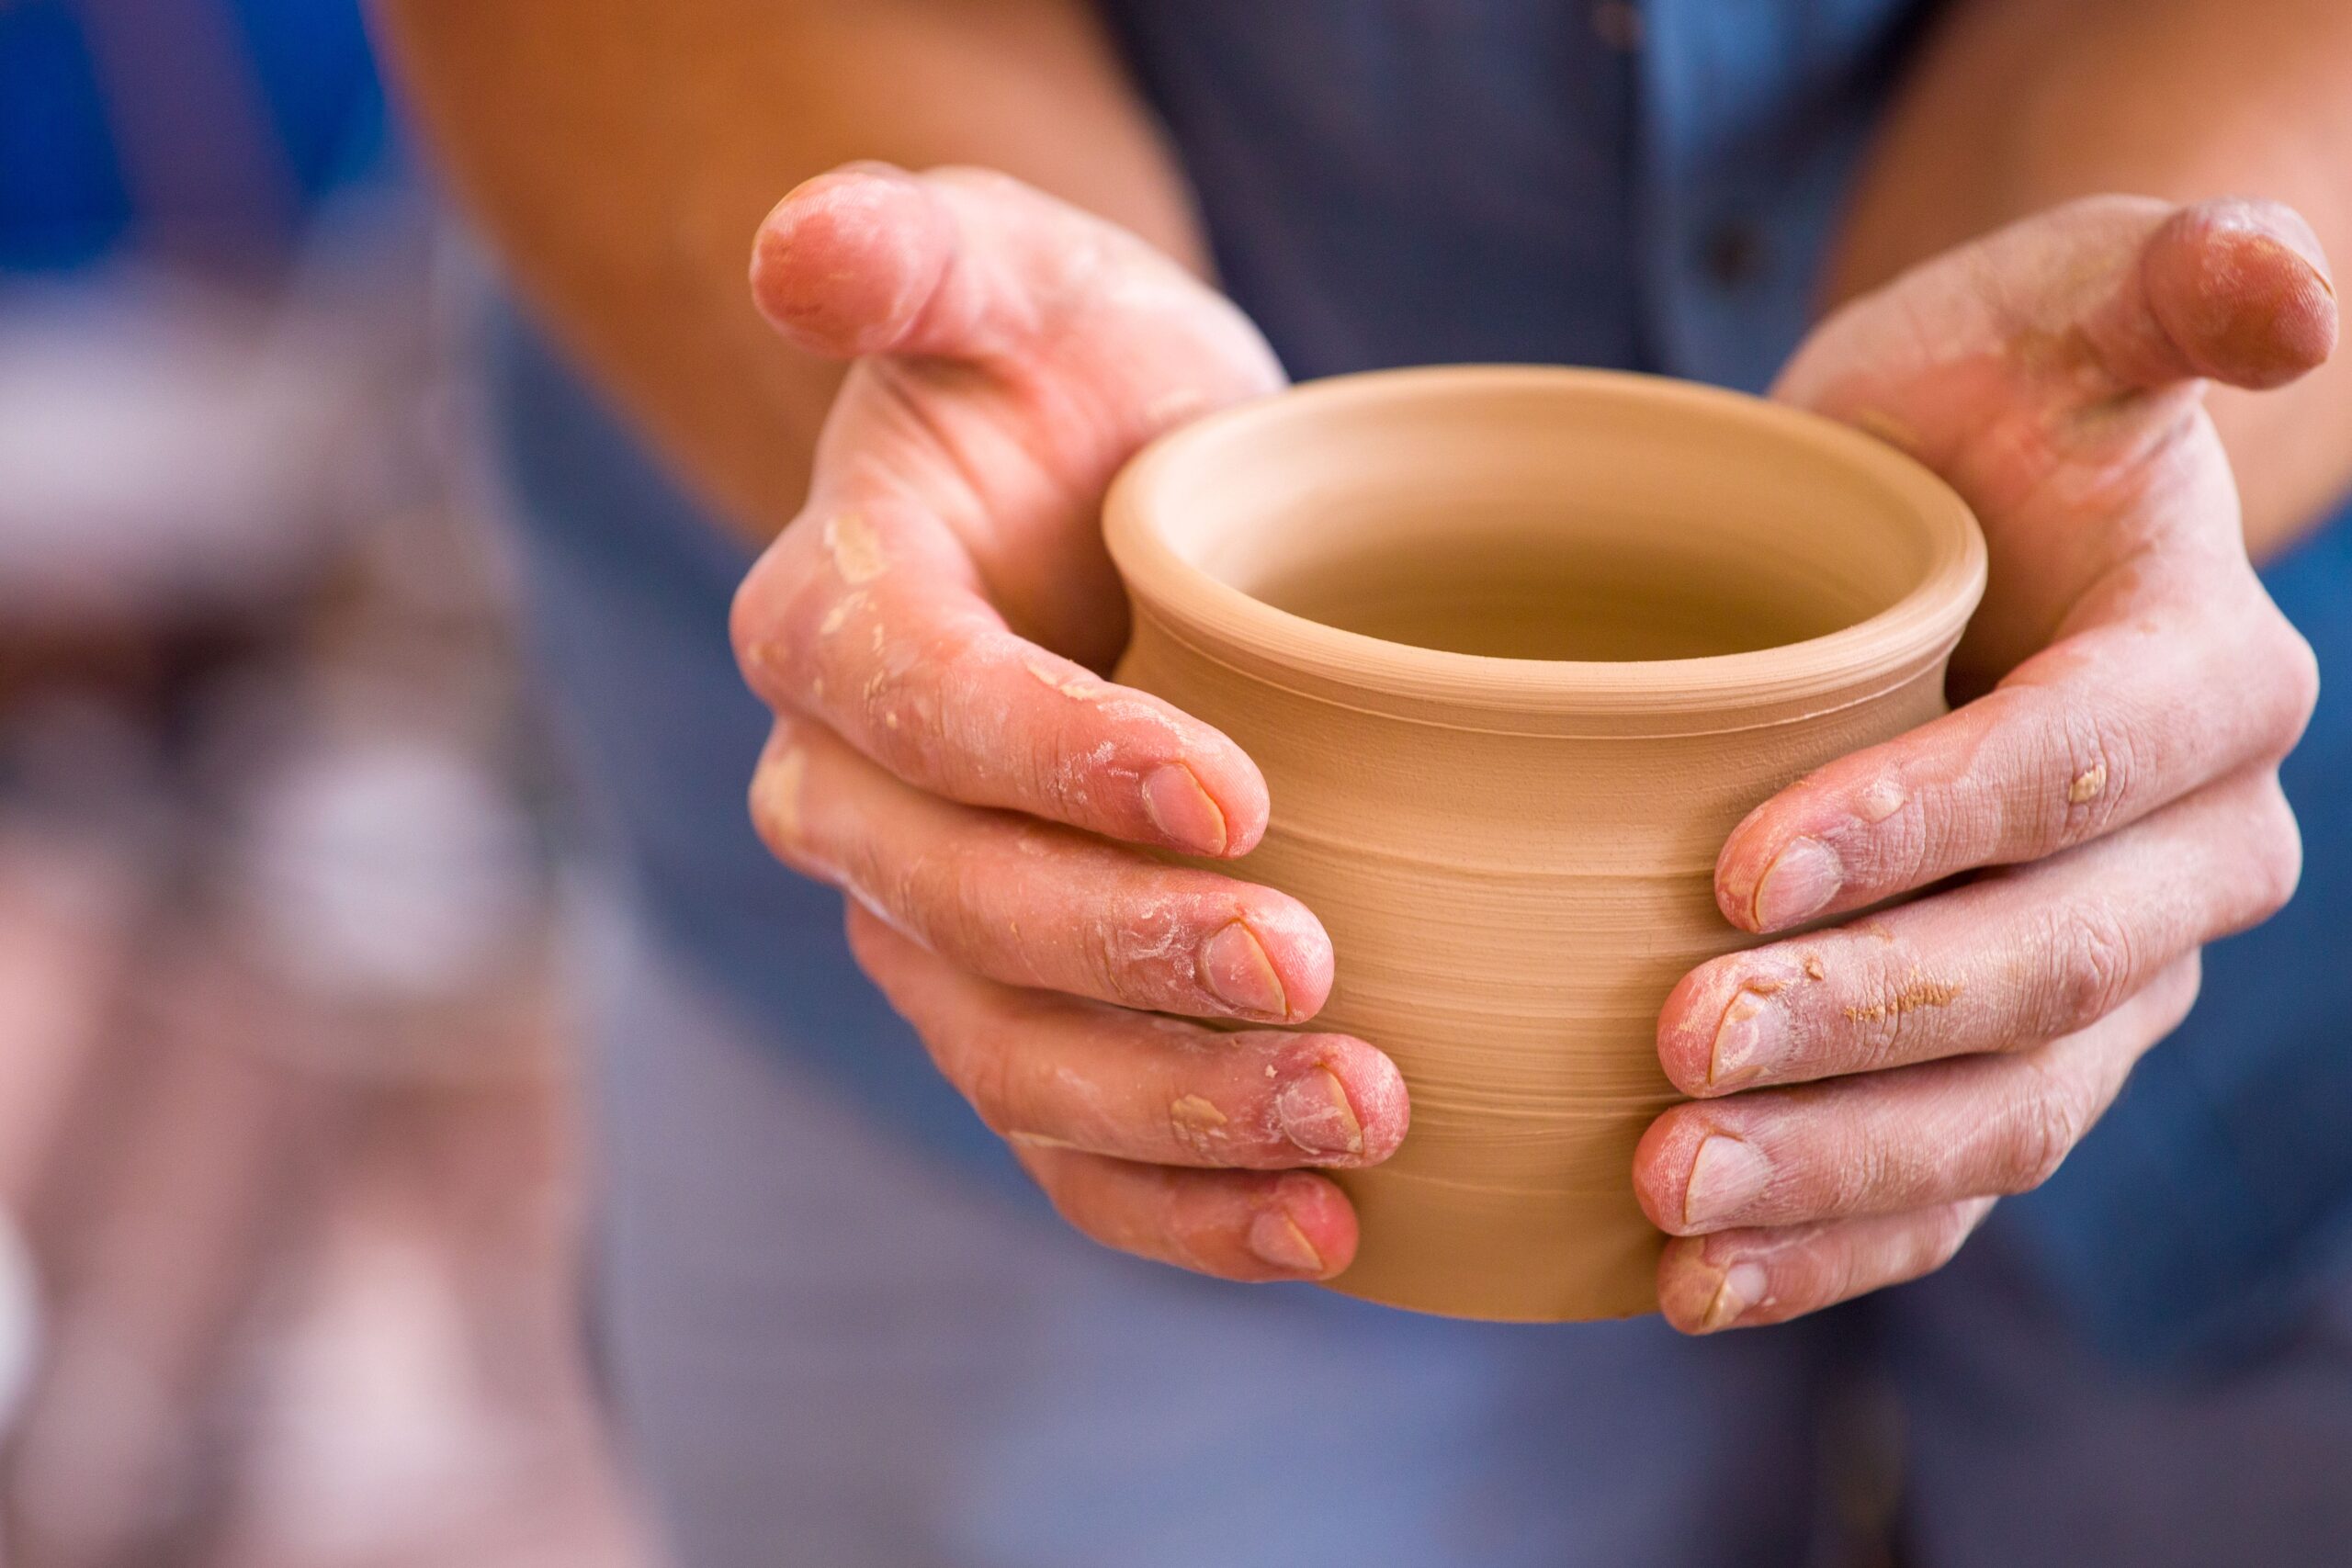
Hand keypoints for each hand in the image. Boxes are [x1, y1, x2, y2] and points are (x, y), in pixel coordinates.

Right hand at [731, 165, 1407, 1281]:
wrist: (1110, 508)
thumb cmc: (1075, 382)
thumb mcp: (1021, 275)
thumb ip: (919, 252)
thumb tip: (801, 243)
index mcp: (831, 619)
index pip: (915, 707)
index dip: (1057, 763)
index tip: (1244, 798)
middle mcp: (846, 795)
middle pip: (958, 913)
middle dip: (1133, 964)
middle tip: (1320, 983)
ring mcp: (924, 923)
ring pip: (1008, 1057)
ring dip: (1177, 1112)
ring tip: (1359, 1126)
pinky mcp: (1014, 1010)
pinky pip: (1063, 1140)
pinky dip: (1177, 1204)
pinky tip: (1318, 1230)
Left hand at [1636, 196, 2337, 1331]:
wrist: (1930, 530)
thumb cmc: (1972, 411)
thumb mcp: (2058, 304)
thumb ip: (2163, 282)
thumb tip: (2285, 283)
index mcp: (2205, 682)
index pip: (2085, 766)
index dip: (1931, 823)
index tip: (1737, 868)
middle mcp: (2185, 858)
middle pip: (2042, 974)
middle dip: (1862, 1026)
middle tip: (1672, 1053)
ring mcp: (2105, 985)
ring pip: (2002, 1114)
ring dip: (1836, 1169)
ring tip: (1666, 1194)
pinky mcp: (2013, 1065)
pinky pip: (1947, 1185)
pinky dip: (1833, 1244)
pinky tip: (1691, 1284)